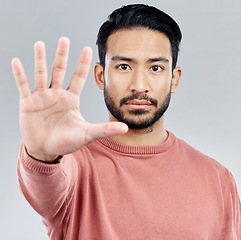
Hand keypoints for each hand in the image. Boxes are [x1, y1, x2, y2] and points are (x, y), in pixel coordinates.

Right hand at [11, 37, 127, 161]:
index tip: (87, 48)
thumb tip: (125, 128)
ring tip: (40, 44)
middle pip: (59, 70)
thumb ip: (105, 129)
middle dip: (62, 55)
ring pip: (41, 74)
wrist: (46, 150)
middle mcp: (57, 94)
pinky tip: (17, 62)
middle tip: (64, 39)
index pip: (78, 77)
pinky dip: (20, 74)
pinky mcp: (28, 103)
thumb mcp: (87, 134)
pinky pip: (24, 86)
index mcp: (71, 99)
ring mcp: (42, 97)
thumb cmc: (67, 141)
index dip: (82, 64)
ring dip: (40, 59)